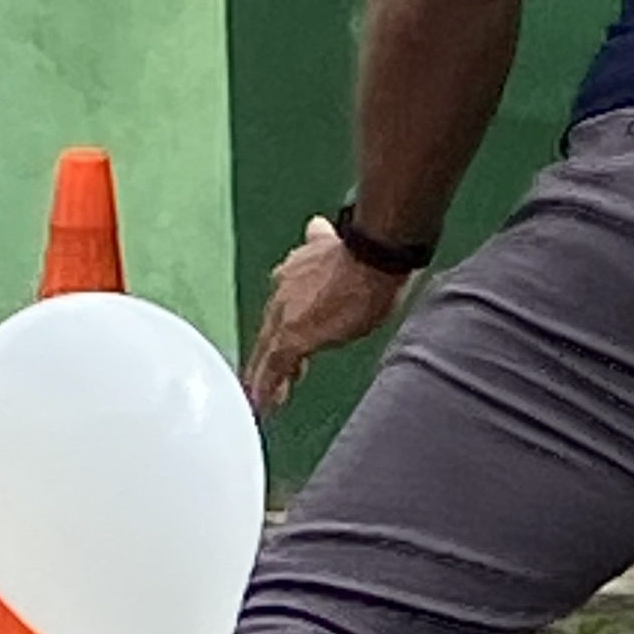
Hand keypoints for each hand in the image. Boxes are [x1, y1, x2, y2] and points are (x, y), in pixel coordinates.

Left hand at [245, 216, 408, 418]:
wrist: (372, 256)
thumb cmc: (369, 252)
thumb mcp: (337, 244)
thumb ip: (321, 243)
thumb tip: (315, 225)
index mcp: (296, 269)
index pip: (284, 303)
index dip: (284, 323)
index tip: (285, 338)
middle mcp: (283, 290)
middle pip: (270, 329)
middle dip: (269, 352)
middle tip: (263, 378)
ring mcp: (284, 315)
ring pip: (265, 351)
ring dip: (263, 374)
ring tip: (260, 399)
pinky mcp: (291, 338)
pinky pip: (272, 369)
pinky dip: (266, 389)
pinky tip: (263, 407)